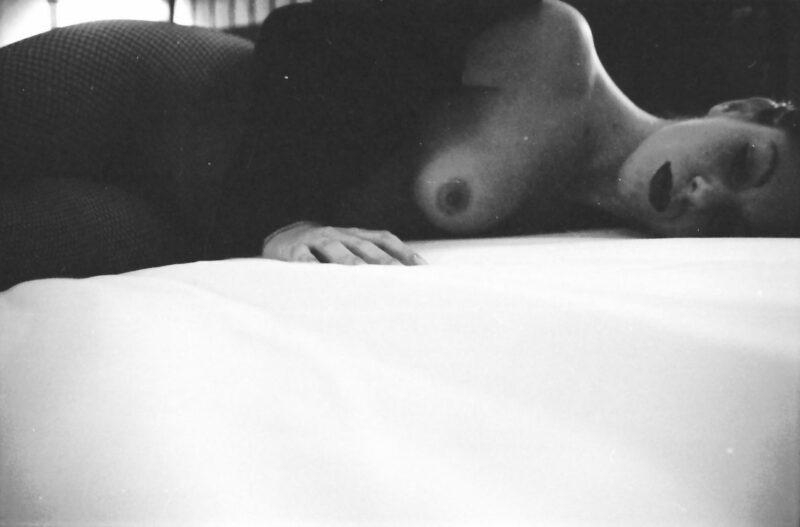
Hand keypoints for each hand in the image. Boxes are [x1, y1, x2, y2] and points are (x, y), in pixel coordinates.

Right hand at [261, 222, 426, 265]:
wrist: (279, 239)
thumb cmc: (321, 252)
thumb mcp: (346, 250)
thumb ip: (368, 261)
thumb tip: (400, 281)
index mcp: (354, 235)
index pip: (384, 239)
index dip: (403, 252)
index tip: (422, 269)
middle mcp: (338, 234)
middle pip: (364, 247)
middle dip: (383, 262)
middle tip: (399, 278)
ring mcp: (315, 241)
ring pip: (336, 251)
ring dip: (352, 264)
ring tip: (365, 279)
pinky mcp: (293, 252)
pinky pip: (305, 262)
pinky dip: (315, 270)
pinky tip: (325, 282)